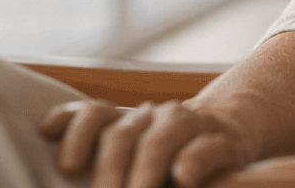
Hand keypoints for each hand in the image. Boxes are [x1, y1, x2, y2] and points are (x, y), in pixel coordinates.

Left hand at [39, 97, 257, 187]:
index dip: (77, 134)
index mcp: (127, 121)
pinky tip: (183, 180)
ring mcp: (190, 125)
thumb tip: (62, 158)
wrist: (232, 132)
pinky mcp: (224, 142)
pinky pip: (206, 148)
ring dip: (146, 169)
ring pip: (162, 138)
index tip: (67, 166)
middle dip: (108, 170)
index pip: (95, 114)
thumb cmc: (167, 157)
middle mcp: (155, 117)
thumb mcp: (130, 153)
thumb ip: (99, 156)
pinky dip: (193, 163)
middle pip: (123, 134)